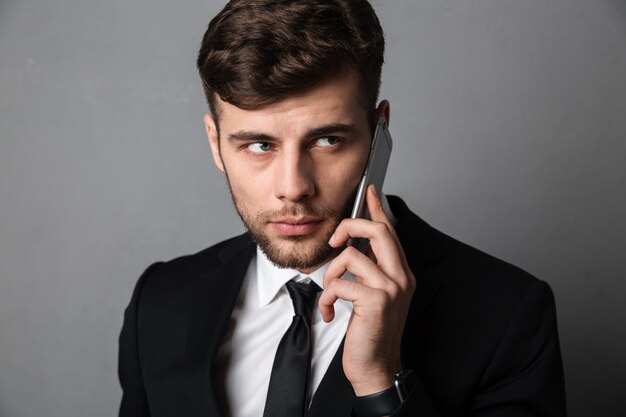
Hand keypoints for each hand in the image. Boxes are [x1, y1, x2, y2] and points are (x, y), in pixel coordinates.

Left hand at [319, 185, 415, 395]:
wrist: (375, 367)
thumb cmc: (371, 333)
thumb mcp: (374, 297)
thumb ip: (369, 272)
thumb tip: (351, 248)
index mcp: (400, 273)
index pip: (391, 232)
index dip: (378, 209)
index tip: (370, 190)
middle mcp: (400, 277)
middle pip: (377, 231)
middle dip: (350, 225)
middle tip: (336, 238)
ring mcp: (390, 288)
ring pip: (350, 257)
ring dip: (330, 276)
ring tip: (331, 296)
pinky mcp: (376, 301)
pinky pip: (338, 283)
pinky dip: (325, 299)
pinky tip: (329, 313)